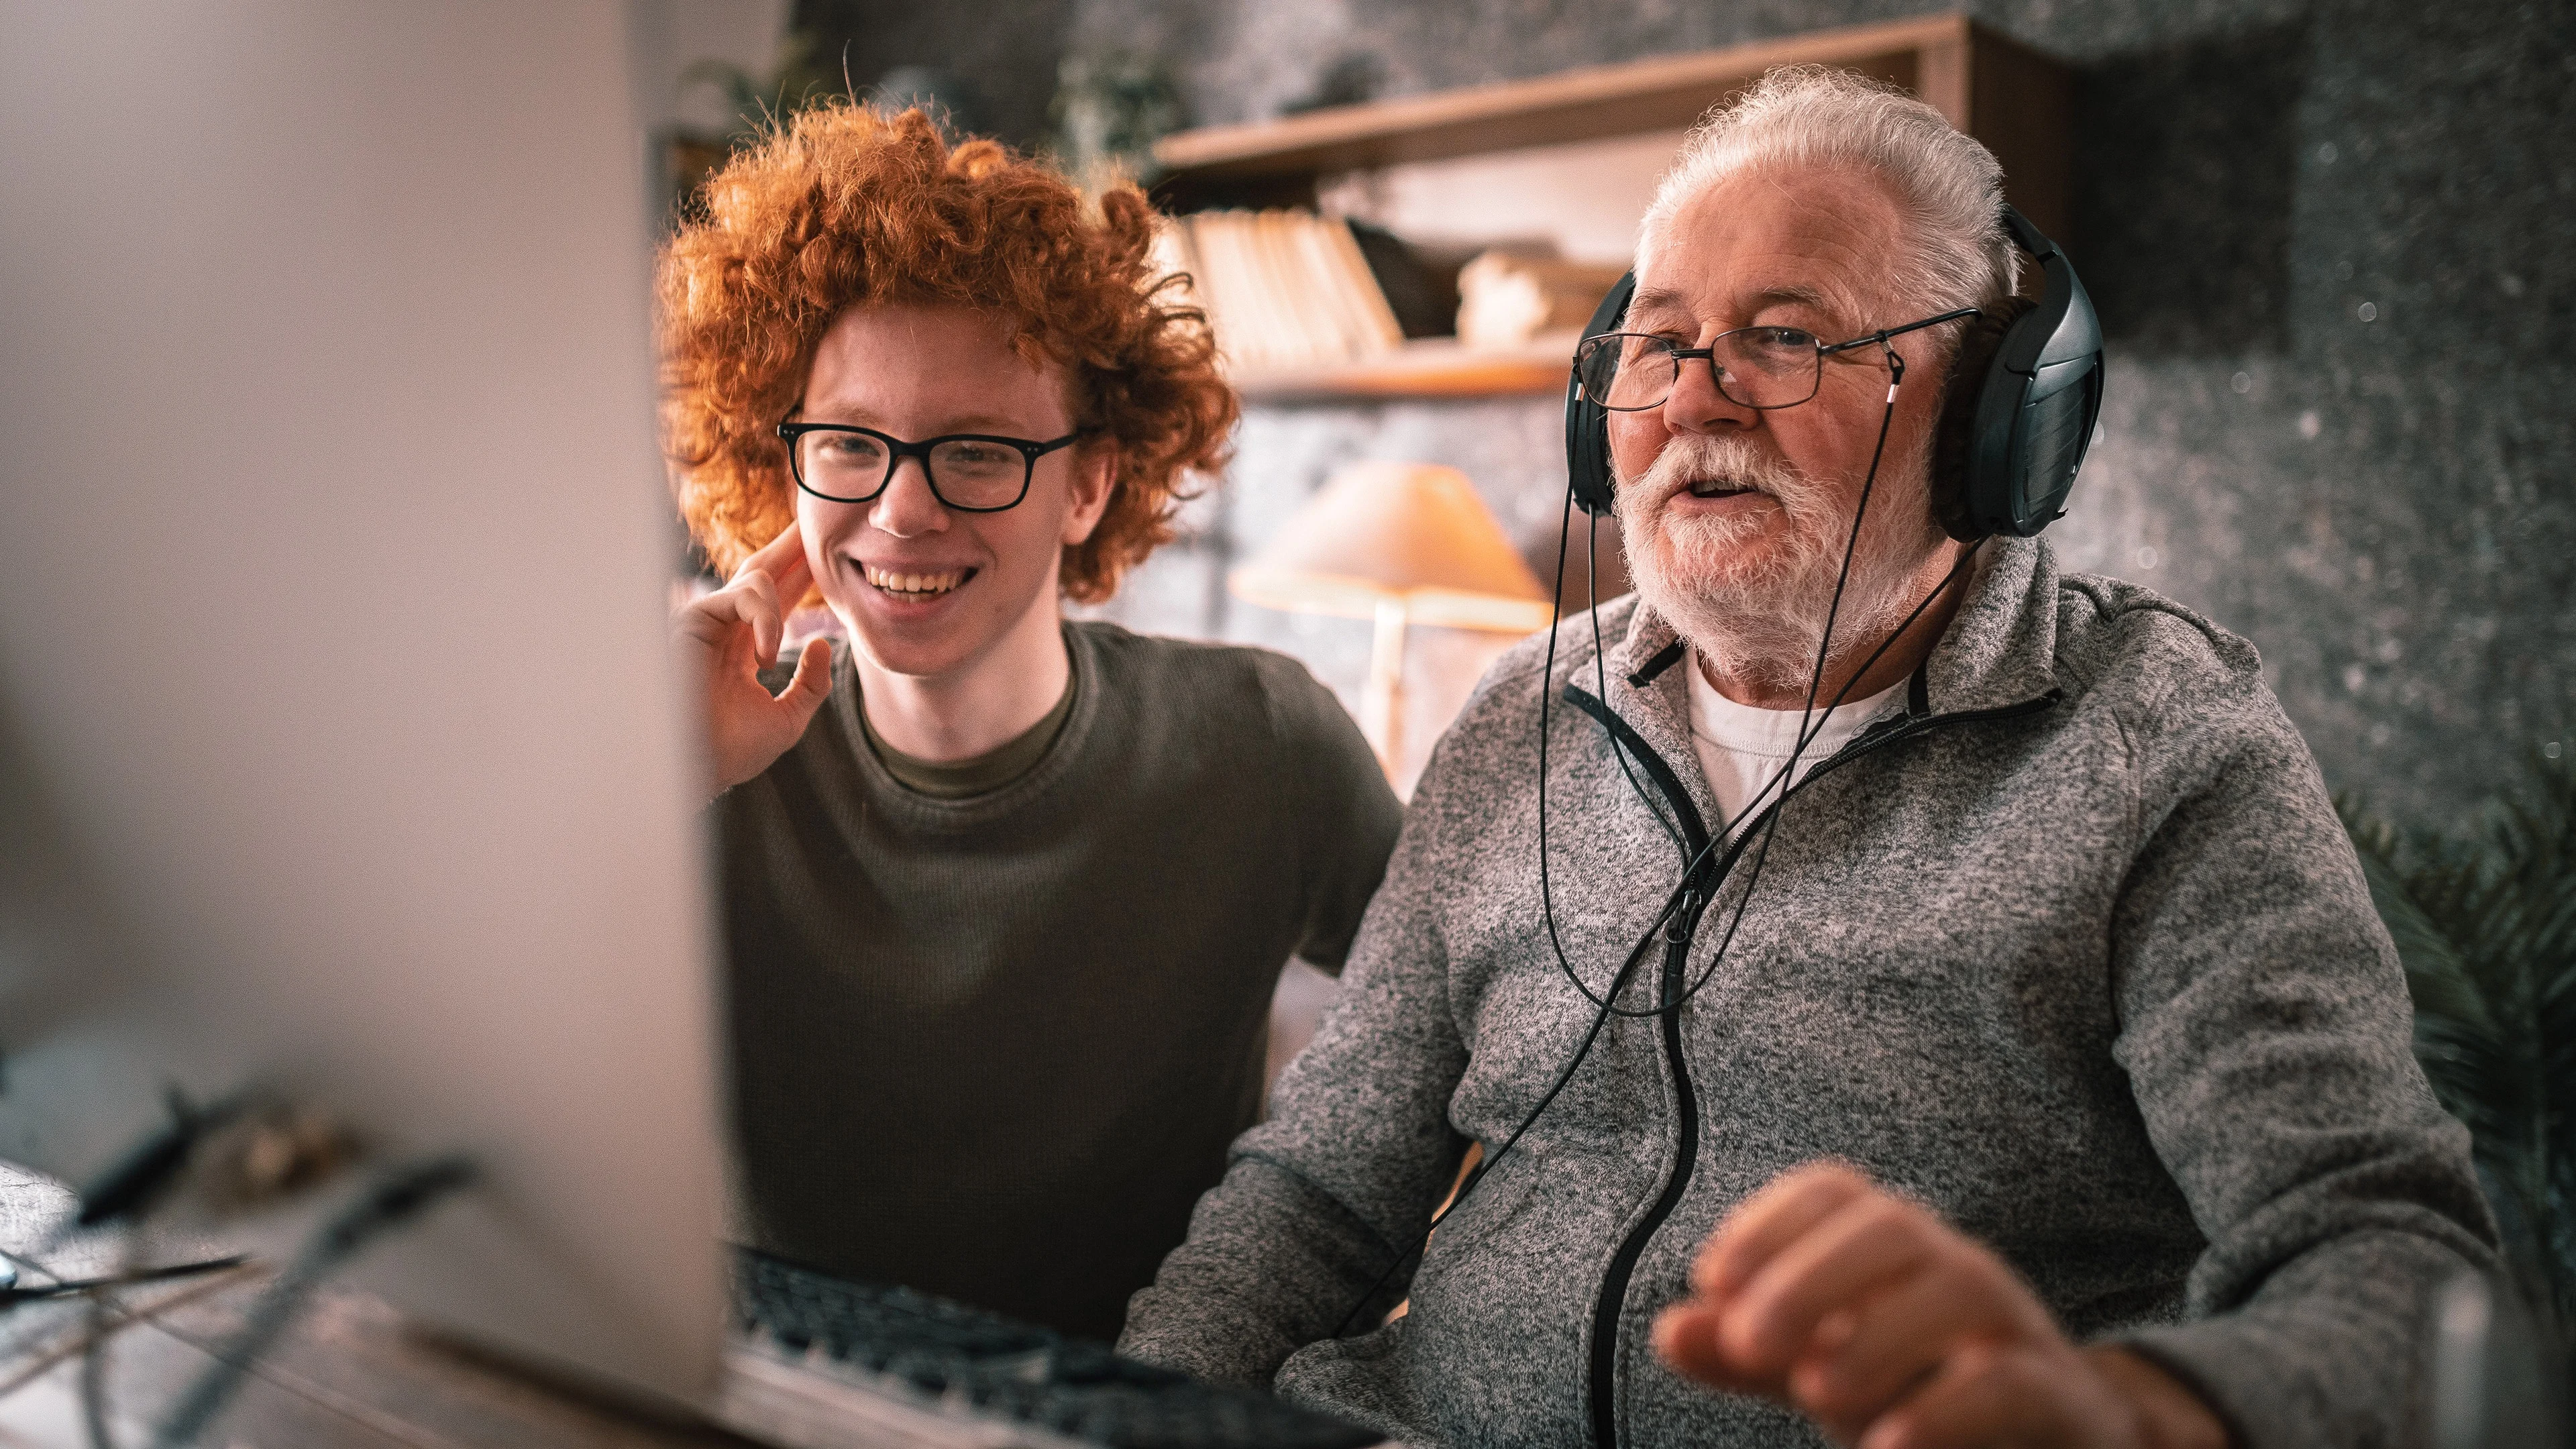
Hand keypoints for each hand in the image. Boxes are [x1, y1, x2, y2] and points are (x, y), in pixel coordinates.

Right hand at [673, 521, 834, 798]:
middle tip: (816, 523)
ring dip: (782, 589)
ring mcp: (708, 622)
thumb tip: (826, 643)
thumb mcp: (788, 717)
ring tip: (780, 637)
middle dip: (791, 548)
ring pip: (754, 578)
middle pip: (762, 573)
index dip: (801, 575)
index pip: (777, 600)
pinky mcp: (692, 620)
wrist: (696, 769)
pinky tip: (765, 654)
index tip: (826, 555)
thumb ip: (811, 683)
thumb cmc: (731, 751)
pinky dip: (762, 619)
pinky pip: (738, 596)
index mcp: (744, 648)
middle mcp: (725, 629)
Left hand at [1652, 1162, 2225, 1448]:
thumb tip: (1670, 1329)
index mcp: (1892, 1247)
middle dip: (1810, 1278)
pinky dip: (1944, 1412)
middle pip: (1890, 1227)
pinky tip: (1886, 1446)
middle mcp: (1953, 1266)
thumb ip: (1748, 1354)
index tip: (1711, 1278)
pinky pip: (2007, 1383)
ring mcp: (2013, 1325)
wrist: (2044, 1446)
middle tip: (1749, 1343)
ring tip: (1811, 1392)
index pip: (1832, 1192)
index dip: (1768, 1222)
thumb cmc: (1916, 1391)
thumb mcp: (1820, 1370)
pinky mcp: (2058, 1395)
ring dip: (1876, 1336)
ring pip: (1957, 1290)